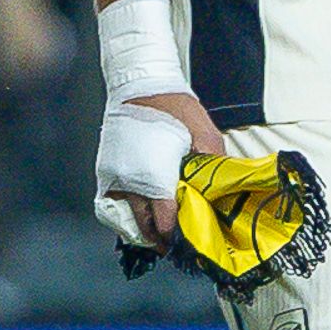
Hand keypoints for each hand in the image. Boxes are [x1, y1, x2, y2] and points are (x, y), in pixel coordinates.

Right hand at [98, 87, 226, 250]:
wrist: (139, 84)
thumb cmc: (174, 107)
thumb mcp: (205, 134)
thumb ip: (214, 166)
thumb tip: (225, 194)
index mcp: (155, 175)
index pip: (164, 221)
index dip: (178, 236)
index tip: (191, 243)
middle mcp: (130, 182)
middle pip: (143, 227)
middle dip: (161, 239)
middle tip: (178, 245)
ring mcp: (114, 178)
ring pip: (126, 219)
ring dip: (144, 229)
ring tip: (162, 234)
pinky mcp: (105, 172)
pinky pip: (113, 205)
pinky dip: (128, 214)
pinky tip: (145, 214)